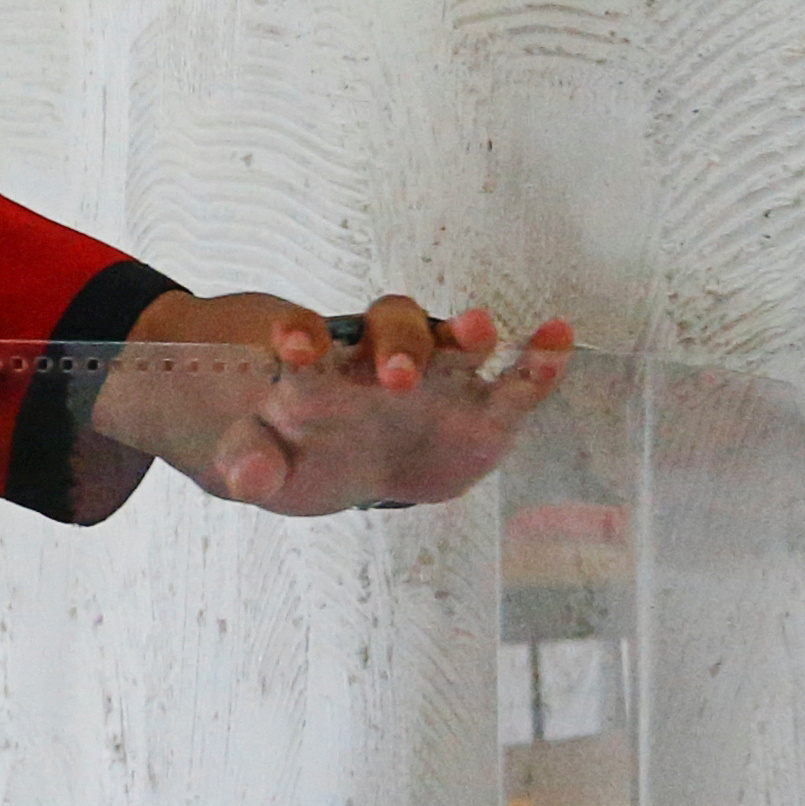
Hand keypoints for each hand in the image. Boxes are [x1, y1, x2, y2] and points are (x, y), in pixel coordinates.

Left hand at [202, 300, 571, 513]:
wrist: (345, 467)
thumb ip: (250, 464)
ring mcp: (437, 378)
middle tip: (398, 378)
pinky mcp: (483, 408)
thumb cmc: (299, 451)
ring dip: (465, 333)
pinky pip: (515, 379)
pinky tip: (558, 337)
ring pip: (453, 342)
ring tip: (479, 330)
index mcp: (319, 370)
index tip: (292, 345)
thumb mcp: (265, 462)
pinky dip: (539, 358)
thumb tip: (246, 476)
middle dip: (398, 347)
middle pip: (392, 329)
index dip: (300, 335)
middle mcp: (380, 360)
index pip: (307, 338)